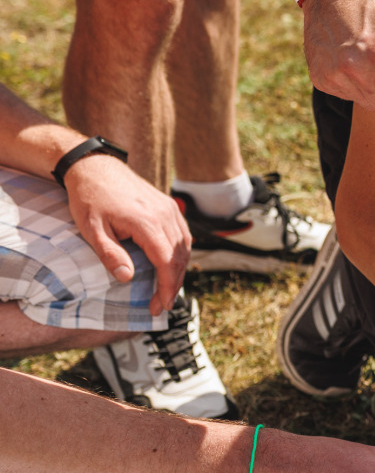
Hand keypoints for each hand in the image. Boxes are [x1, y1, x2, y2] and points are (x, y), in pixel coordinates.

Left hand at [63, 155, 189, 315]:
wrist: (96, 167)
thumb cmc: (90, 198)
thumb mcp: (91, 229)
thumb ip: (110, 254)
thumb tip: (128, 279)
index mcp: (146, 222)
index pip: (166, 261)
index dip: (166, 286)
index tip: (160, 305)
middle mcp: (164, 215)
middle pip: (180, 256)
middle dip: (174, 284)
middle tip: (162, 304)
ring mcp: (169, 209)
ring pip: (185, 246)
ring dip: (179, 270)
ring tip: (167, 289)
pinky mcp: (169, 206)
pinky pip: (182, 235)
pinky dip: (180, 254)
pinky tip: (172, 265)